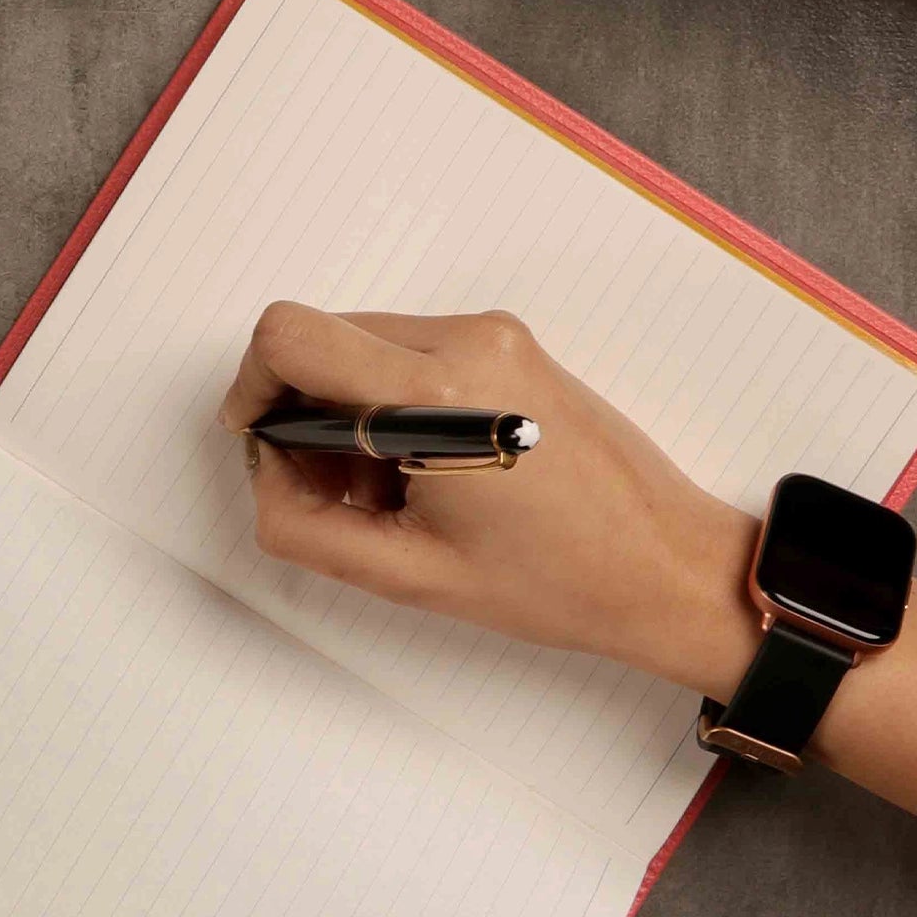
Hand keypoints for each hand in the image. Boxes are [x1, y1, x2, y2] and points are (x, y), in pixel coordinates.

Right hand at [218, 302, 758, 693]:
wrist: (664, 566)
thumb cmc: (555, 581)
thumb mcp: (407, 575)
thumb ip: (304, 524)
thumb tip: (265, 469)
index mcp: (441, 393)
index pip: (292, 336)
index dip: (252, 388)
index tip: (262, 442)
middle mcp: (469, 340)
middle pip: (323, 336)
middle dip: (303, 413)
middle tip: (334, 494)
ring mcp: (495, 335)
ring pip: (365, 345)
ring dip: (348, 412)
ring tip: (388, 494)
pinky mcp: (510, 343)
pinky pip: (411, 351)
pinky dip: (391, 402)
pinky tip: (422, 472)